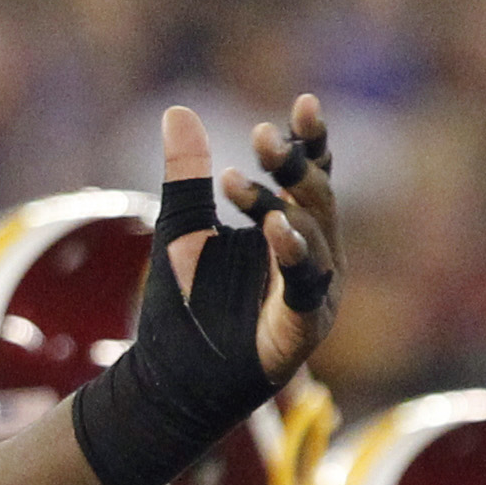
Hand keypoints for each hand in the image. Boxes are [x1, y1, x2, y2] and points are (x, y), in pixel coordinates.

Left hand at [156, 96, 340, 387]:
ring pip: (313, 235)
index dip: (311, 141)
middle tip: (260, 136)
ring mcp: (314, 290)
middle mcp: (314, 254)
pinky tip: (275, 228)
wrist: (170, 380)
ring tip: (240, 182)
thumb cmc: (183, 307)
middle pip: (316, 197)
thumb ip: (186, 174)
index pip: (310, 175)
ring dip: (278, 205)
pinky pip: (306, 283)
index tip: (303, 104)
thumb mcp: (180, 228)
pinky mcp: (303, 324)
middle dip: (291, 165)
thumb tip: (176, 111)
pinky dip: (294, 254)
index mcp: (291, 228)